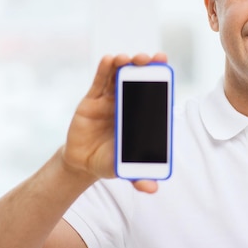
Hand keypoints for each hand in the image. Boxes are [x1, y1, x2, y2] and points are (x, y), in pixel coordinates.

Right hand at [61, 53, 165, 193]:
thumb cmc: (109, 161)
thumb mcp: (124, 169)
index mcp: (140, 115)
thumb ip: (138, 176)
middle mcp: (127, 103)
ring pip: (118, 77)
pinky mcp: (92, 100)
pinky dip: (104, 70)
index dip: (159, 77)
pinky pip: (99, 82)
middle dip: (144, 67)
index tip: (164, 64)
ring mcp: (109, 99)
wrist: (82, 163)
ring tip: (128, 58)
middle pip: (137, 79)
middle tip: (149, 58)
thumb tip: (152, 189)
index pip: (153, 92)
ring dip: (124, 65)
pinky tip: (109, 59)